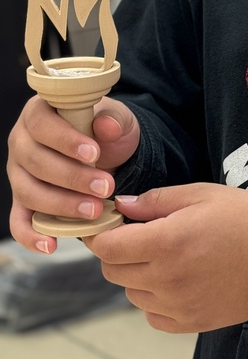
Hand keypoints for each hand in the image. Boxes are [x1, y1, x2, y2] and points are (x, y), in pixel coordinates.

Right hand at [7, 95, 139, 253]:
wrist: (109, 152)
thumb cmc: (107, 131)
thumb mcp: (117, 118)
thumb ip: (113, 118)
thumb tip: (106, 126)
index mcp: (38, 113)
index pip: (42, 125)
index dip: (65, 140)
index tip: (95, 153)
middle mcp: (22, 142)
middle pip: (35, 161)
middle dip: (72, 177)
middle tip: (105, 186)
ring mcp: (19, 173)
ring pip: (28, 192)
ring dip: (61, 204)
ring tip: (94, 210)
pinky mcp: (22, 200)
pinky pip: (18, 220)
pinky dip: (30, 235)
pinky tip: (51, 244)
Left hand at [83, 183, 247, 333]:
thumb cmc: (244, 218)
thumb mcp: (201, 194)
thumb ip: (156, 200)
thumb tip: (121, 206)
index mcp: (167, 242)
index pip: (107, 247)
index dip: (101, 234)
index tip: (109, 224)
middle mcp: (166, 278)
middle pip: (113, 271)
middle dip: (120, 251)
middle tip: (144, 236)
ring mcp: (177, 305)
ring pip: (131, 293)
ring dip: (138, 275)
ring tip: (169, 257)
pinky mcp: (189, 323)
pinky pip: (152, 314)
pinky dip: (156, 298)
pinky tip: (179, 280)